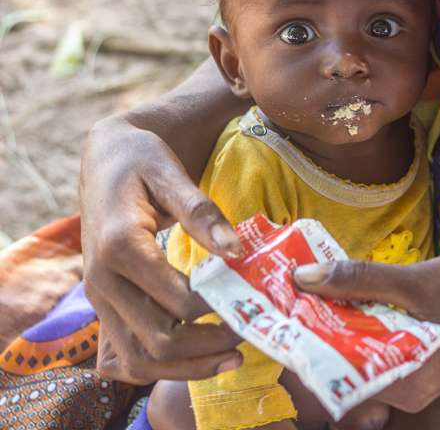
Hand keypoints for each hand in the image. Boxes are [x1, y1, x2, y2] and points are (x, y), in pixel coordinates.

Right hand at [80, 116, 243, 382]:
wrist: (104, 159)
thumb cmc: (141, 161)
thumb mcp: (171, 174)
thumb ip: (202, 213)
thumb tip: (236, 252)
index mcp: (120, 248)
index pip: (177, 301)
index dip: (220, 307)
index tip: (253, 298)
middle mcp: (102, 282)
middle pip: (158, 341)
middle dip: (210, 345)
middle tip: (251, 330)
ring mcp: (100, 300)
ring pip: (140, 359)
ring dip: (189, 367)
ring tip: (234, 357)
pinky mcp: (105, 307)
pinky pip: (129, 355)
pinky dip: (165, 367)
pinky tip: (201, 358)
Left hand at [293, 250, 439, 412]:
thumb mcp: (415, 283)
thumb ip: (359, 281)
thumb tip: (301, 278)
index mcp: (403, 385)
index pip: (333, 371)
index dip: (299, 338)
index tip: (273, 306)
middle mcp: (404, 389)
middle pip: (343, 359)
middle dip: (314, 323)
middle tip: (285, 285)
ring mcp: (412, 373)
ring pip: (358, 346)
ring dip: (335, 314)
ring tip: (307, 280)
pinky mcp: (417, 354)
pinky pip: (376, 337)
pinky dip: (359, 314)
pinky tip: (344, 286)